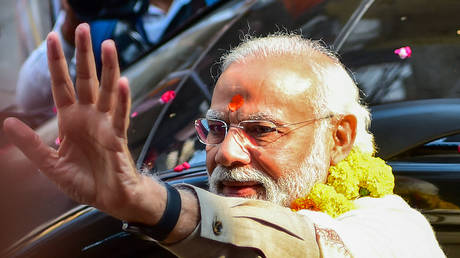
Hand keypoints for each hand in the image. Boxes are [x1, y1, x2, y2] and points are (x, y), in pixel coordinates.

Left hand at [3, 24, 160, 222]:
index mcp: (71, 120)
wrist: (110, 198)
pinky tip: (123, 82)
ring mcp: (105, 124)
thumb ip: (31, 144)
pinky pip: (121, 115)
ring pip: (107, 91)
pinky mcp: (118, 137)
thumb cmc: (84, 181)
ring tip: (108, 45)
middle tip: (85, 29)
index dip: (57, 62)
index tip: (53, 37)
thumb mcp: (50, 164)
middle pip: (85, 80)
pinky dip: (123, 99)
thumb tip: (8, 121)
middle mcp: (89, 116)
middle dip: (84, 54)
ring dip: (108, 68)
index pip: (62, 85)